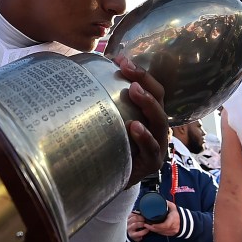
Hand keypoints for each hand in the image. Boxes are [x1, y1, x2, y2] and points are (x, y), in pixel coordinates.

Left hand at [112, 55, 168, 188]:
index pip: (152, 88)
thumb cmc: (109, 146)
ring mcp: (156, 146)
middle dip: (145, 81)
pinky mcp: (150, 164)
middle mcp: (156, 128)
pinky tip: (134, 126)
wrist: (106, 181)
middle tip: (128, 70)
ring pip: (160, 122)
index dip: (140, 73)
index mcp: (148, 115)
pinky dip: (144, 136)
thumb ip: (102, 102)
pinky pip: (151, 149)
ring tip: (134, 91)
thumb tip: (81, 73)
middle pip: (159, 100)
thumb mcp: (108, 122)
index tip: (120, 59)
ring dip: (148, 104)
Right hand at [126, 211, 150, 241]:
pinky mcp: (132, 235)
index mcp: (129, 218)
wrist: (134, 236)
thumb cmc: (137, 226)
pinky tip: (147, 230)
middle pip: (135, 218)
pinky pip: (139, 232)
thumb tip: (145, 211)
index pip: (133, 213)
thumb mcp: (137, 219)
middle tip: (146, 220)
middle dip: (142, 219)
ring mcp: (129, 229)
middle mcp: (128, 223)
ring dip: (142, 224)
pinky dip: (144, 231)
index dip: (140, 214)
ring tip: (146, 225)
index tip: (144, 215)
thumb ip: (139, 215)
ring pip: (136, 224)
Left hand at [142, 201, 180, 236]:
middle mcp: (172, 227)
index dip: (157, 226)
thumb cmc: (179, 214)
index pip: (164, 225)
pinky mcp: (170, 234)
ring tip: (147, 226)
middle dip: (152, 228)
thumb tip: (160, 199)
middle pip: (160, 230)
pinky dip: (157, 231)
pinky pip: (162, 234)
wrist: (187, 222)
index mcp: (173, 220)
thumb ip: (167, 203)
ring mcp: (171, 231)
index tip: (150, 224)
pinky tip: (153, 229)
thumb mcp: (173, 207)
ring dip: (153, 230)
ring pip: (160, 232)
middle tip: (146, 224)